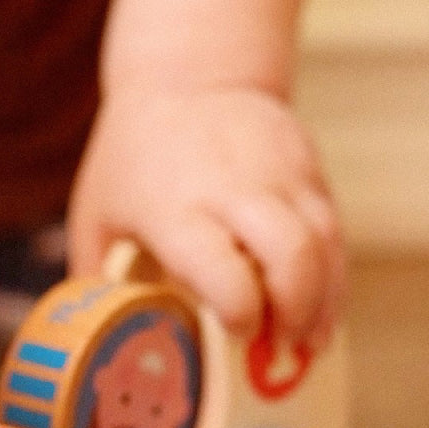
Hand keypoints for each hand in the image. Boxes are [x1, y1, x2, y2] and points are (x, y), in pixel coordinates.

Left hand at [67, 83, 345, 348]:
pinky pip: (334, 231)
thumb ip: (96, 279)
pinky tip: (320, 310)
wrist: (187, 77)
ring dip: (324, 303)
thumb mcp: (96, 214)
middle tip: (280, 350)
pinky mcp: (310, 170)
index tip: (238, 335)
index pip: (224, 268)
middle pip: (291, 256)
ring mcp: (280, 176)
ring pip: (324, 245)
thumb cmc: (132, 160)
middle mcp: (235, 189)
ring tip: (307, 343)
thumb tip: (95, 343)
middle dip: (296, 314)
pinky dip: (334, 277)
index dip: (241, 311)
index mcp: (175, 208)